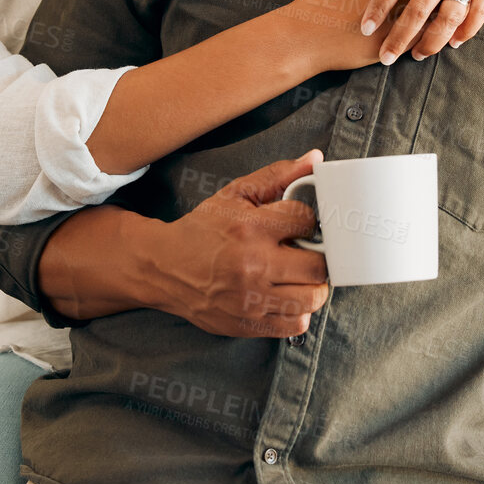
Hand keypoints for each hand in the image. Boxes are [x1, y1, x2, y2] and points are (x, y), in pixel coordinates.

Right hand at [145, 151, 329, 338]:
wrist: (165, 267)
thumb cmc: (204, 229)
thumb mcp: (236, 194)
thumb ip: (277, 176)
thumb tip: (316, 159)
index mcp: (251, 228)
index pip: (307, 222)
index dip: (309, 221)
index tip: (300, 225)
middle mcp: (253, 265)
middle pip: (318, 267)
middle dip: (317, 257)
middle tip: (306, 252)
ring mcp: (251, 299)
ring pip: (312, 299)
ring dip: (312, 286)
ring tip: (297, 275)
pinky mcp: (248, 324)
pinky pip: (296, 324)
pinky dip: (299, 311)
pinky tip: (286, 296)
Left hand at [360, 0, 483, 64]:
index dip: (377, 8)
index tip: (365, 29)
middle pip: (416, 9)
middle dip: (399, 37)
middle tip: (388, 57)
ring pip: (447, 17)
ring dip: (432, 41)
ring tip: (419, 55)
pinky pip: (478, 11)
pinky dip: (466, 30)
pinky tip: (455, 42)